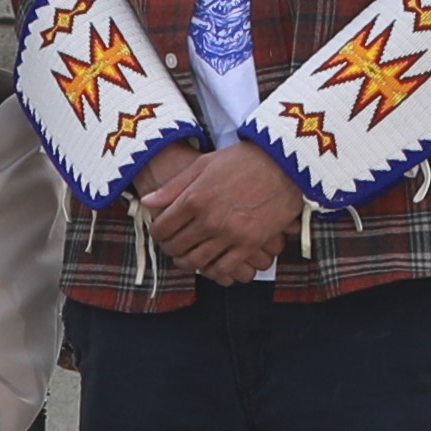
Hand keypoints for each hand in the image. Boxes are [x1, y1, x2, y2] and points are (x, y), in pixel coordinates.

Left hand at [139, 143, 305, 285]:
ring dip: (188, 262)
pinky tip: (210, 263)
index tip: (160, 232)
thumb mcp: (203, 166)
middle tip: (171, 246)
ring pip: (197, 261)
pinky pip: (224, 267)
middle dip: (170, 248)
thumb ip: (173, 187)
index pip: (162, 228)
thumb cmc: (242, 160)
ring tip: (187, 257)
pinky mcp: (250, 243)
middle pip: (177, 246)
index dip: (157, 232)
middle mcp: (208, 220)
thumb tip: (146, 202)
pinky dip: (213, 270)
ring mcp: (230, 234)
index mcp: (193, 199)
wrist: (283, 162)